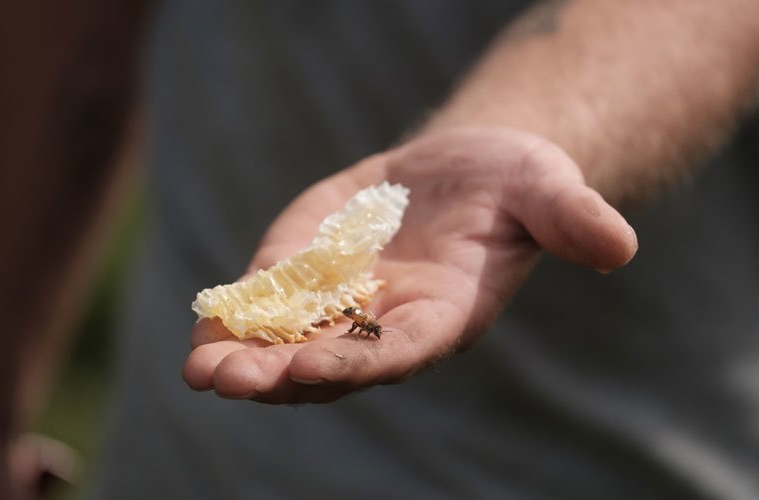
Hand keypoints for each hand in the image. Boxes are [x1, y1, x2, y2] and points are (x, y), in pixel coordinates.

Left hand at [182, 127, 637, 403]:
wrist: (469, 171)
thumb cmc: (515, 184)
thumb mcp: (547, 189)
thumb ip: (572, 217)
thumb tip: (617, 245)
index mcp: (444, 316)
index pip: (398, 351)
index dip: (355, 363)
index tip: (306, 370)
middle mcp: (389, 324)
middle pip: (331, 363)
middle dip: (278, 375)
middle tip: (224, 381)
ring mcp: (346, 302)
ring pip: (290, 343)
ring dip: (244, 357)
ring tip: (198, 366)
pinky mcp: (314, 269)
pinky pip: (271, 303)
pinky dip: (238, 316)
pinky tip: (205, 323)